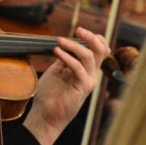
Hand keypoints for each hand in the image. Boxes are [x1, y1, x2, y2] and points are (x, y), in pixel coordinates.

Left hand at [23, 27, 109, 144]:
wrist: (45, 115)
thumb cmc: (50, 95)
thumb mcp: (57, 71)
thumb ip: (64, 58)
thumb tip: (65, 43)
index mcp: (87, 70)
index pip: (100, 50)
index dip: (94, 38)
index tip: (79, 31)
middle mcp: (91, 74)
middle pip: (100, 50)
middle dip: (90, 37)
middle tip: (78, 29)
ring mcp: (88, 81)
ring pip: (89, 56)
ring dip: (73, 45)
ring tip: (59, 41)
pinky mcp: (82, 88)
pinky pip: (78, 68)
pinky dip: (67, 58)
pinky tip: (57, 52)